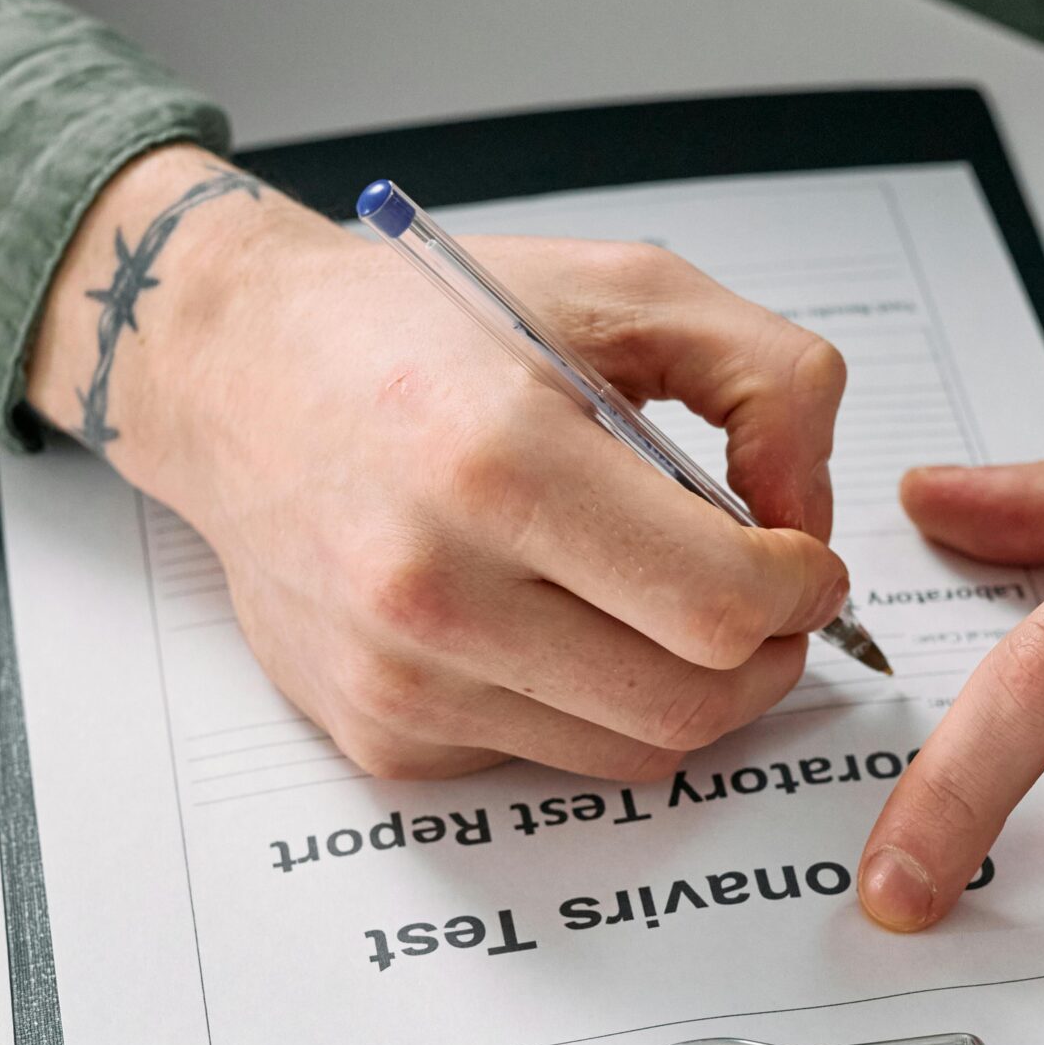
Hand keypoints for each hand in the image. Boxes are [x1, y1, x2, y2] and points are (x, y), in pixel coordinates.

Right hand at [24, 144, 850, 779]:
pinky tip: (558, 619)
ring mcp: (400, 677)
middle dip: (767, 655)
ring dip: (688, 688)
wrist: (234, 373)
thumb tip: (808, 523)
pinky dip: (591, 704)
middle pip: (692, 702)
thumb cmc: (421, 325)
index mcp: (501, 460)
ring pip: (634, 750)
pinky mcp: (379, 734)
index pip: (720, 602)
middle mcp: (436, 586)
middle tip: (766, 600)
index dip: (799, 587)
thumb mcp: (626, 286)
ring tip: (669, 603)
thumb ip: (771, 382)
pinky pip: (550, 758)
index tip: (798, 557)